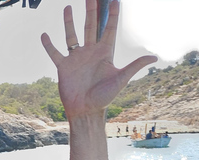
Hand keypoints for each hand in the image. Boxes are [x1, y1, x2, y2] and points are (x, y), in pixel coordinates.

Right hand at [41, 0, 156, 118]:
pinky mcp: (63, 67)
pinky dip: (48, 45)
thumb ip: (134, 66)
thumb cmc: (104, 98)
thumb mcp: (121, 80)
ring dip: (69, 22)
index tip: (114, 0)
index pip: (109, 29)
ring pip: (72, 35)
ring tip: (68, 8)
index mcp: (104, 53)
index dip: (112, 15)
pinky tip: (44, 35)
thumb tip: (154, 57)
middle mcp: (90, 52)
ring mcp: (76, 59)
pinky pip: (55, 53)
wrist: (86, 111)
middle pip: (90, 26)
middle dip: (91, 11)